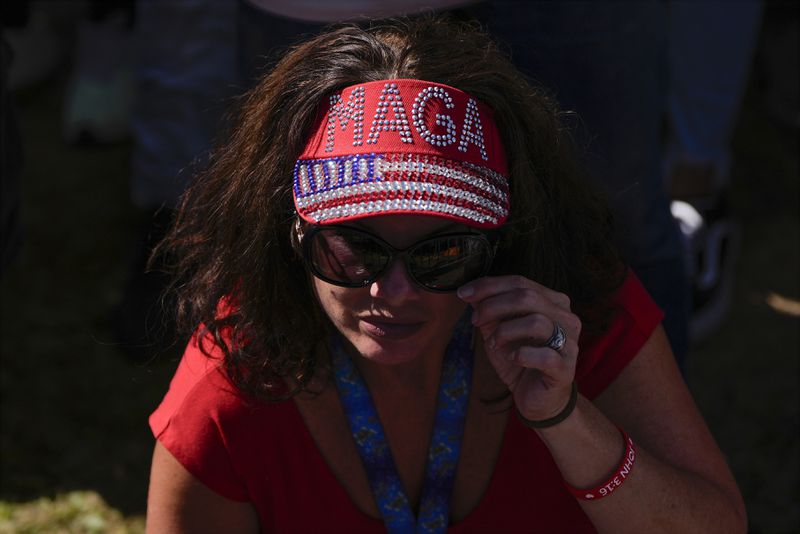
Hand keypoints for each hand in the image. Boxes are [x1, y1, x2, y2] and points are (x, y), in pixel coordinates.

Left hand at [457, 275, 580, 421]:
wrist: (538, 400)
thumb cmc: (520, 361)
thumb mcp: (499, 331)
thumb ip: (489, 310)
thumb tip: (470, 291)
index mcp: (552, 302)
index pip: (519, 282)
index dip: (488, 286)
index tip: (463, 294)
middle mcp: (566, 318)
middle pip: (527, 297)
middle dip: (493, 306)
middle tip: (475, 321)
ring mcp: (569, 342)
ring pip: (536, 322)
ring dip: (505, 331)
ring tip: (494, 344)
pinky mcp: (566, 368)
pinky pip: (545, 356)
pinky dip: (522, 355)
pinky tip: (513, 358)